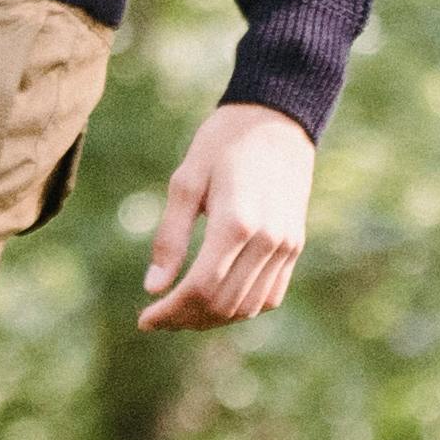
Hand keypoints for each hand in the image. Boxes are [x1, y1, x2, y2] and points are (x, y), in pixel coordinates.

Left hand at [140, 101, 314, 330]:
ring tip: (183, 312)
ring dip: (213, 319)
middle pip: (224, 303)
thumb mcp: (186, 182)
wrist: (277, 120)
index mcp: (236, 222)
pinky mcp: (295, 244)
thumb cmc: (223, 144)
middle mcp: (268, 239)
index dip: (170, 311)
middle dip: (186, 319)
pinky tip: (215, 300)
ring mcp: (286, 244)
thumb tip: (154, 288)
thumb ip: (170, 237)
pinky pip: (271, 295)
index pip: (201, 288)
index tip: (144, 319)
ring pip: (249, 306)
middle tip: (158, 318)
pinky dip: (241, 307)